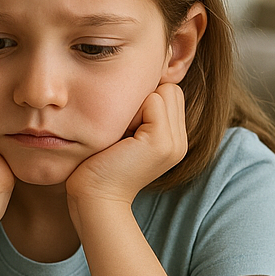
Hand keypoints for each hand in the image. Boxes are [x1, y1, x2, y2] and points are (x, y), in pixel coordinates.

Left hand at [66, 82, 187, 209]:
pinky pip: (153, 100)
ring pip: (163, 91)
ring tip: (121, 133)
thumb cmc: (99, 164)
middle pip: (170, 89)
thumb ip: (139, 112)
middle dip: (143, 99)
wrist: (94, 197)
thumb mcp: (125, 133)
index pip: (170, 92)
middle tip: (122, 129)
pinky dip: (131, 110)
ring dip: (136, 104)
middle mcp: (180, 141)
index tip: (123, 125)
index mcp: (174, 140)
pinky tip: (120, 136)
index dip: (144, 100)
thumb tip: (138, 79)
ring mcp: (174, 142)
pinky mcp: (161, 141)